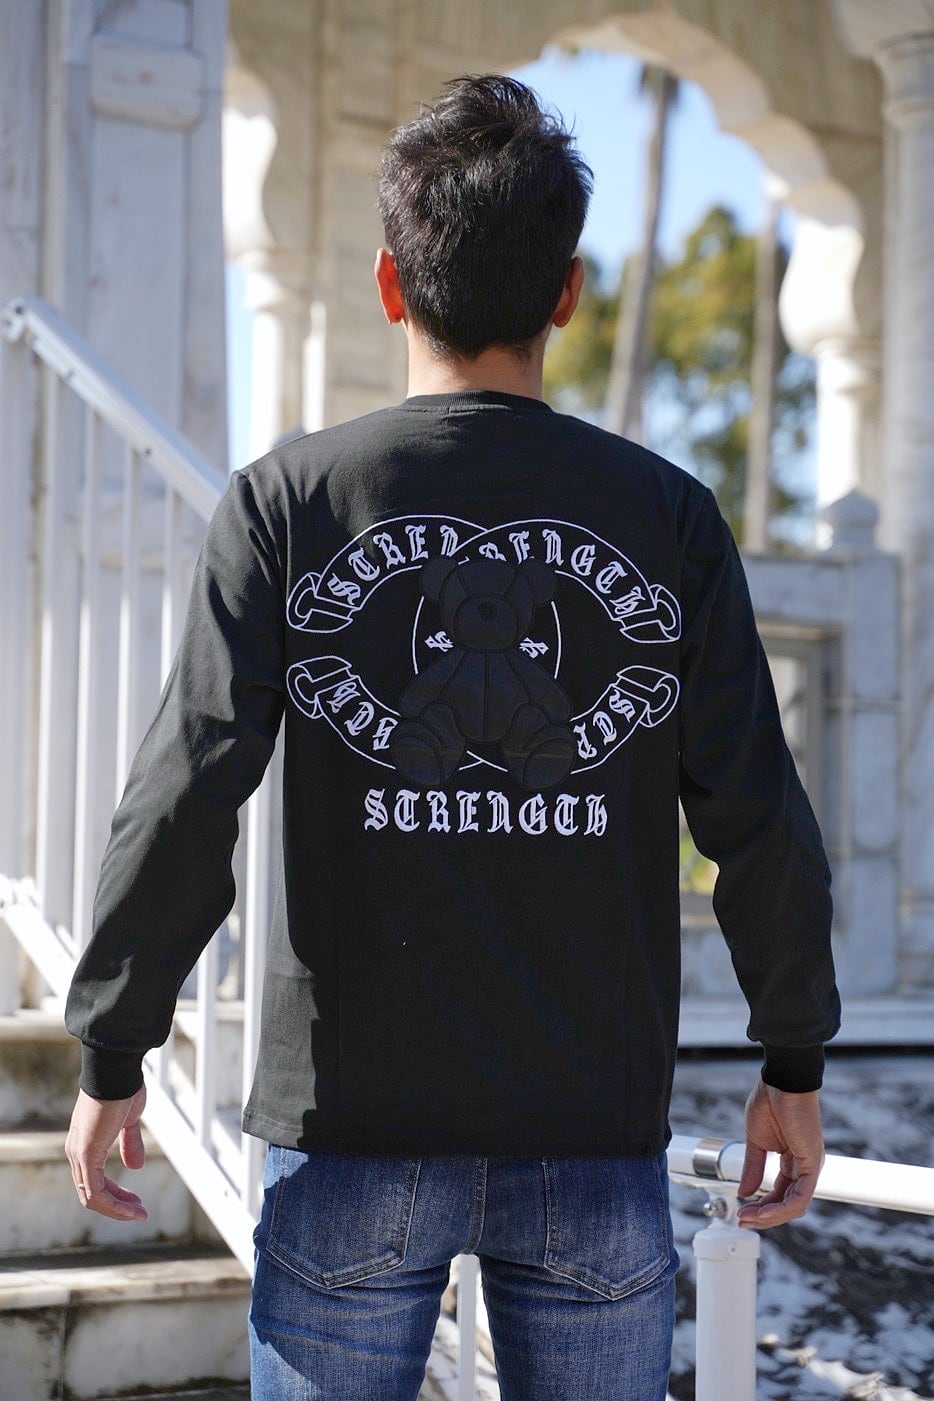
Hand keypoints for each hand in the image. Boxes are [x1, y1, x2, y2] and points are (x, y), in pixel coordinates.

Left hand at [64, 1083, 149, 1220]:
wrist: (117, 1071)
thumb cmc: (123, 1088)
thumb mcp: (129, 1121)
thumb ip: (129, 1143)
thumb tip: (135, 1166)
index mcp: (84, 1142)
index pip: (94, 1180)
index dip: (115, 1194)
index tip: (136, 1201)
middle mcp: (76, 1151)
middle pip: (91, 1192)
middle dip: (117, 1205)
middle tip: (139, 1211)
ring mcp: (79, 1153)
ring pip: (92, 1196)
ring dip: (117, 1209)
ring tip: (138, 1213)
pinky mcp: (86, 1154)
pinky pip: (95, 1191)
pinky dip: (113, 1204)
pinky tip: (130, 1208)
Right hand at [736, 1076, 824, 1229]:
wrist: (782, 1081)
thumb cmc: (771, 1101)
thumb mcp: (756, 1141)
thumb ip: (753, 1168)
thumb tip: (745, 1191)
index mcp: (791, 1159)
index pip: (778, 1193)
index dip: (760, 1205)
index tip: (742, 1210)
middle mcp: (803, 1166)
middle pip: (786, 1203)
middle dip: (763, 1215)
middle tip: (743, 1220)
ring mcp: (810, 1166)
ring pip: (794, 1205)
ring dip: (770, 1216)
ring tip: (750, 1218)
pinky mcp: (812, 1163)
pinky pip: (800, 1196)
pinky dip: (781, 1208)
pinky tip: (764, 1211)